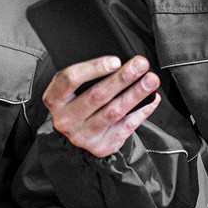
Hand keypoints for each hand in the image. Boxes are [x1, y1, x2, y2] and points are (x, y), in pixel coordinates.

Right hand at [43, 55, 160, 156]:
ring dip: (135, 94)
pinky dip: (142, 111)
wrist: (75, 132)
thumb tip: (121, 64)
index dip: (93, 68)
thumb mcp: (72, 86)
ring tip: (151, 80)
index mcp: (55, 99)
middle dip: (122, 78)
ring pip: (114, 112)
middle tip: (141, 64)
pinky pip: (126, 126)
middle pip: (97, 96)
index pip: (71, 80)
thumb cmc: (76, 100)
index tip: (115, 60)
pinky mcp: (101, 146)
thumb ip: (88, 75)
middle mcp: (66, 120)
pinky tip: (152, 99)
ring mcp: (83, 136)